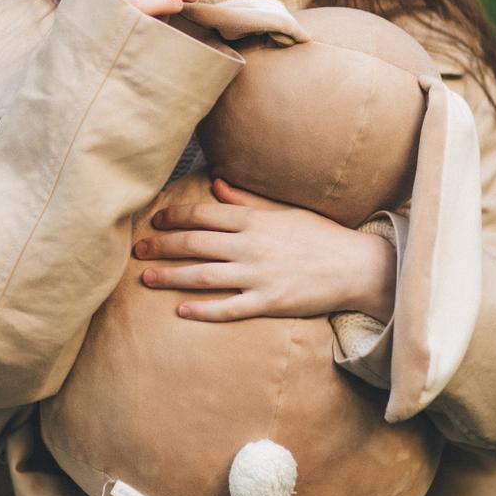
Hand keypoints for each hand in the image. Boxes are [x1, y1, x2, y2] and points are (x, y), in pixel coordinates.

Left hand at [133, 179, 396, 322]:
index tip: (154, 220)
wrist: (357, 266)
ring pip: (204, 276)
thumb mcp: (283, 212)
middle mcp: (252, 246)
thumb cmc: (320, 236)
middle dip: (162, 246)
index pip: (203, 214)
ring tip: (146, 278)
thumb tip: (215, 184)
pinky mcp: (270, 302)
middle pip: (196, 244)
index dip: (174, 216)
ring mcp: (260, 275)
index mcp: (254, 220)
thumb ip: (245, 202)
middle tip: (137, 250)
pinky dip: (204, 310)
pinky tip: (181, 310)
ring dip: (171, 277)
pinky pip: (230, 308)